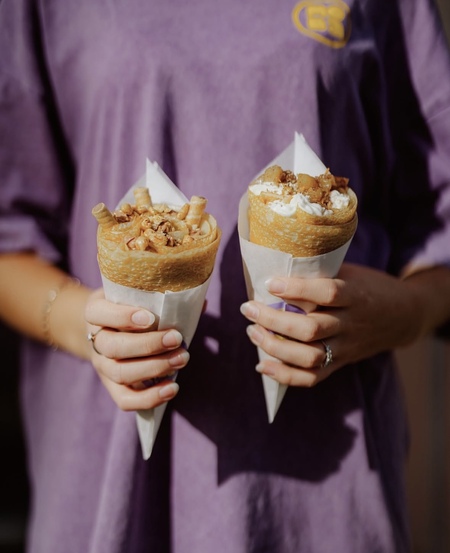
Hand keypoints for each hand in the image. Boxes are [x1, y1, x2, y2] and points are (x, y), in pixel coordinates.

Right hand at [84, 289, 188, 409]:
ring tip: (182, 359)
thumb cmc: (132, 308)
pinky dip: (150, 398)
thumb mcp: (139, 296)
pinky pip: (126, 400)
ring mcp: (103, 366)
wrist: (110, 330)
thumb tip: (200, 304)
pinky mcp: (113, 387)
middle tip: (177, 338)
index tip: (150, 317)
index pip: (97, 313)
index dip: (122, 316)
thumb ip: (165, 298)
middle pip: (112, 347)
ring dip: (154, 368)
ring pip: (120, 373)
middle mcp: (95, 340)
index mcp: (96, 312)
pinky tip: (173, 388)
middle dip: (148, 345)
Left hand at [240, 263, 421, 386]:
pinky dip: (285, 375)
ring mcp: (346, 348)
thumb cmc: (367, 287)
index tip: (269, 283)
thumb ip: (320, 274)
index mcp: (356, 295)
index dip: (296, 289)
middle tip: (248, 308)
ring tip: (252, 331)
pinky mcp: (341, 364)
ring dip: (274, 347)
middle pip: (310, 329)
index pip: (327, 293)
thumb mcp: (350, 272)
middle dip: (273, 320)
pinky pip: (312, 377)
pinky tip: (262, 365)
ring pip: (309, 357)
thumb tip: (275, 269)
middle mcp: (351, 324)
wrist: (402, 316)